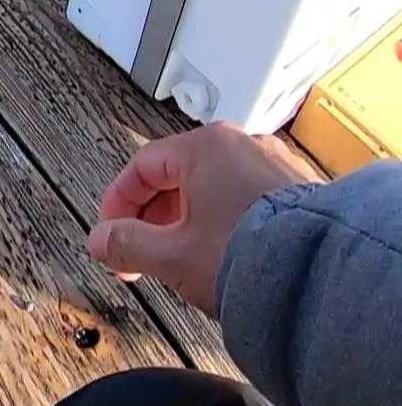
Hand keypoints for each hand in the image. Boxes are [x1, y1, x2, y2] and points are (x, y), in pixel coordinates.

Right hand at [87, 123, 316, 313]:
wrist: (323, 277)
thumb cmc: (249, 254)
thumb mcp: (170, 254)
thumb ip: (125, 243)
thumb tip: (100, 241)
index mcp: (204, 146)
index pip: (140, 167)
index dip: (117, 205)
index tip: (111, 235)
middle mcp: (241, 145)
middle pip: (176, 177)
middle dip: (152, 219)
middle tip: (141, 254)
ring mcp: (274, 165)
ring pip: (211, 189)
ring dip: (186, 222)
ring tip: (182, 260)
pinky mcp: (299, 190)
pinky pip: (245, 199)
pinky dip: (224, 222)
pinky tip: (222, 255)